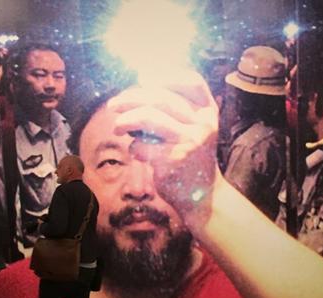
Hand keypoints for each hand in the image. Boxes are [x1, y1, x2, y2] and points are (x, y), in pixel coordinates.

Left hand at [107, 69, 219, 217]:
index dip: (167, 75)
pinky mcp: (174, 161)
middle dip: (131, 98)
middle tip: (113, 105)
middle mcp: (203, 125)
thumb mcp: (192, 129)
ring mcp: (190, 142)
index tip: (143, 78)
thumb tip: (138, 86)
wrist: (204, 196)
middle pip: (161, 98)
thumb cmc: (189, 156)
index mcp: (208, 112)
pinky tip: (138, 152)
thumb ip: (175, 109)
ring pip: (149, 117)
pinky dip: (134, 147)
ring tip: (117, 126)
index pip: (192, 81)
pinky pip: (142, 145)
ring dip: (126, 119)